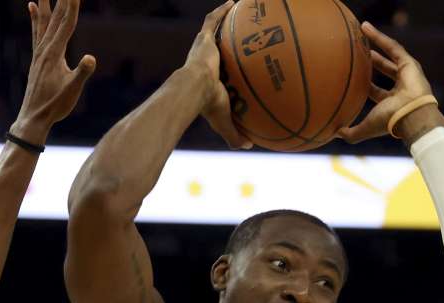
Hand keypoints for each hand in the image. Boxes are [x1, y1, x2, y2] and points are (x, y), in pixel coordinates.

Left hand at [11, 0, 96, 145]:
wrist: (33, 117)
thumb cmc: (55, 106)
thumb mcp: (72, 91)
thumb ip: (82, 74)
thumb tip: (91, 58)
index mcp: (54, 54)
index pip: (66, 24)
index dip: (72, 5)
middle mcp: (44, 49)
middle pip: (55, 18)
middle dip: (61, 0)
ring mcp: (39, 52)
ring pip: (43, 21)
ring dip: (45, 3)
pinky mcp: (37, 58)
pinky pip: (36, 31)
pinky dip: (35, 17)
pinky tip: (31, 6)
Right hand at [182, 1, 250, 149]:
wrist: (194, 89)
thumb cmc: (208, 106)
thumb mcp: (225, 121)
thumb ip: (235, 134)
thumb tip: (249, 147)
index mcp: (205, 78)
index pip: (215, 70)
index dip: (222, 66)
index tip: (230, 66)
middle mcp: (202, 60)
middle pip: (212, 47)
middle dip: (221, 40)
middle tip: (233, 37)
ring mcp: (202, 48)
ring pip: (213, 30)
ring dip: (221, 20)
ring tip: (234, 10)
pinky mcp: (204, 38)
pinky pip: (214, 20)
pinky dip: (223, 11)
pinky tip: (234, 2)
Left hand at [335, 21, 443, 146]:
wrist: (410, 115)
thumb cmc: (388, 122)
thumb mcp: (366, 128)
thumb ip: (351, 134)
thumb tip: (333, 134)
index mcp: (391, 103)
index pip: (375, 91)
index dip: (364, 83)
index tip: (351, 75)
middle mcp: (400, 88)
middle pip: (384, 69)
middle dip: (371, 60)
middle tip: (357, 51)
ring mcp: (406, 75)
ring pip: (389, 54)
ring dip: (376, 43)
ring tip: (361, 31)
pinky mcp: (410, 64)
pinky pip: (393, 47)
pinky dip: (381, 38)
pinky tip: (367, 29)